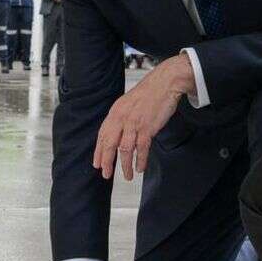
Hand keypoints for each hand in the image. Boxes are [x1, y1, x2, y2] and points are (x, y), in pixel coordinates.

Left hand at [94, 53, 195, 180]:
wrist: (164, 83)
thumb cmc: (147, 94)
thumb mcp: (127, 104)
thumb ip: (120, 119)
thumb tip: (114, 135)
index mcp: (115, 113)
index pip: (102, 135)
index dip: (99, 151)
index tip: (97, 164)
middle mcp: (121, 118)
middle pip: (109, 144)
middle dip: (107, 162)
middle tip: (106, 174)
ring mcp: (134, 123)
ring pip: (125, 149)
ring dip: (125, 165)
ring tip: (127, 176)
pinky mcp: (148, 127)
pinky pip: (142, 148)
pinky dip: (141, 160)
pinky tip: (140, 168)